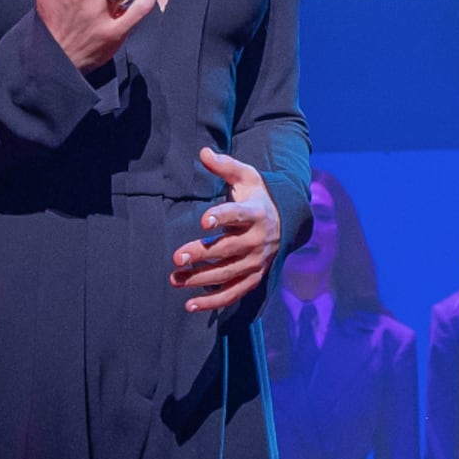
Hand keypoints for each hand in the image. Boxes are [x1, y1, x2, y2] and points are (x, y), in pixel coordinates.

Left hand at [177, 148, 282, 313]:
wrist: (284, 221)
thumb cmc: (257, 196)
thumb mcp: (247, 177)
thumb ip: (225, 166)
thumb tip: (203, 152)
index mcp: (256, 213)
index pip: (238, 215)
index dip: (222, 217)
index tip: (204, 220)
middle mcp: (258, 240)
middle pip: (228, 249)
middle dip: (202, 254)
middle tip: (177, 257)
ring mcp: (256, 261)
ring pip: (228, 274)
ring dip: (201, 279)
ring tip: (175, 279)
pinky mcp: (253, 277)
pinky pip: (234, 293)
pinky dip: (213, 302)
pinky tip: (189, 305)